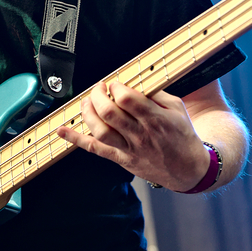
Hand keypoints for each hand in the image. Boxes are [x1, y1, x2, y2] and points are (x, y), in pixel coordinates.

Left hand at [56, 81, 208, 191]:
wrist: (188, 169)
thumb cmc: (182, 136)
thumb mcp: (177, 108)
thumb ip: (156, 94)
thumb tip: (133, 81)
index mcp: (155, 119)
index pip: (128, 99)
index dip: (117, 87)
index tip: (116, 84)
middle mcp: (140, 135)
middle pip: (110, 113)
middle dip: (99, 96)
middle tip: (99, 88)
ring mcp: (129, 149)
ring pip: (101, 130)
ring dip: (88, 113)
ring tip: (87, 101)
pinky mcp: (122, 159)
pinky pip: (96, 149)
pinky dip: (76, 140)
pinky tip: (62, 131)